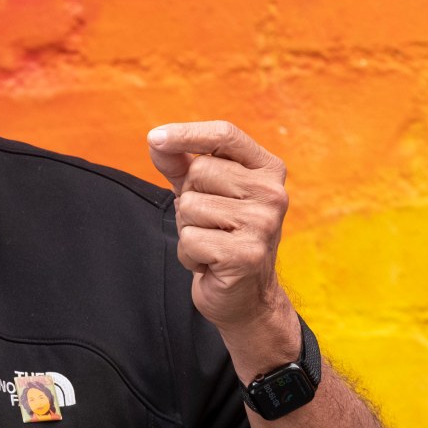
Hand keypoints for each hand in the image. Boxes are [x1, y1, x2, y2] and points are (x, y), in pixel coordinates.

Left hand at [147, 121, 289, 332]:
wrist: (245, 294)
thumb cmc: (220, 233)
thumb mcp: (200, 192)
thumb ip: (179, 163)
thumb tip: (156, 140)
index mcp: (267, 169)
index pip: (225, 134)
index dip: (186, 133)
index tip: (154, 137)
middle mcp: (272, 193)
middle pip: (199, 171)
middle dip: (188, 198)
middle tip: (208, 222)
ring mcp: (263, 224)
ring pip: (190, 207)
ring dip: (188, 229)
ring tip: (210, 242)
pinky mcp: (247, 255)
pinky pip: (190, 239)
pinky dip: (189, 254)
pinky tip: (210, 263)